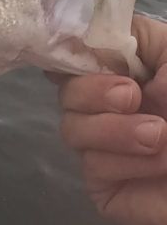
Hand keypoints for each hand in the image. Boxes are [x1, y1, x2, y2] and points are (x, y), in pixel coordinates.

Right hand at [54, 15, 166, 224]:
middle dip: (90, 89)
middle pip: (66, 88)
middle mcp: (112, 105)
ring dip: (112, 129)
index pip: (80, 53)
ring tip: (158, 135)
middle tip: (130, 95)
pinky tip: (158, 163)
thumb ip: (145, 40)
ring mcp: (106, 144)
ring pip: (71, 126)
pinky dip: (124, 159)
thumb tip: (100, 44)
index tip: (78, 49)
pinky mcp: (106, 183)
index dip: (70, 49)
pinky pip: (93, 163)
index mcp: (132, 71)